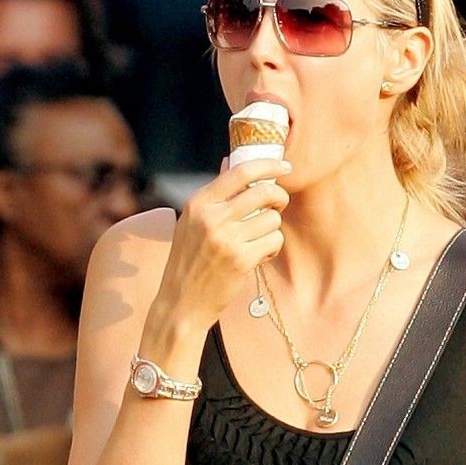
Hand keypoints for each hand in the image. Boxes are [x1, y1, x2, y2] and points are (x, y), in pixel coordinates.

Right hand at [153, 156, 290, 330]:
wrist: (181, 303)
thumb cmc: (188, 261)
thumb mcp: (191, 222)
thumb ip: (214, 194)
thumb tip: (229, 161)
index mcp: (198, 203)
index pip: (241, 172)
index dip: (268, 165)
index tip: (284, 166)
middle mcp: (212, 217)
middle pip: (264, 192)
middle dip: (279, 196)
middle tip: (279, 203)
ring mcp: (227, 239)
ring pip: (272, 219)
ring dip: (272, 229)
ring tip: (258, 240)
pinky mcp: (241, 260)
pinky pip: (274, 241)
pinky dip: (271, 248)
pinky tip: (258, 256)